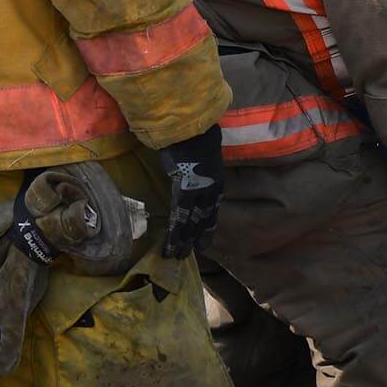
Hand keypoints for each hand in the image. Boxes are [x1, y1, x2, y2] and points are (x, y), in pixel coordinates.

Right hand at [160, 125, 223, 257]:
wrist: (191, 130)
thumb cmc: (196, 135)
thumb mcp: (204, 153)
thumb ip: (200, 165)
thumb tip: (192, 163)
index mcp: (217, 182)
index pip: (212, 208)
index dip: (208, 224)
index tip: (205, 237)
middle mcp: (211, 192)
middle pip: (204, 219)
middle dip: (198, 237)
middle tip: (193, 252)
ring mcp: (199, 195)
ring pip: (191, 224)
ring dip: (184, 242)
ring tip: (178, 256)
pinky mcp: (183, 195)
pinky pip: (179, 220)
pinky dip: (174, 236)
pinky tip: (170, 248)